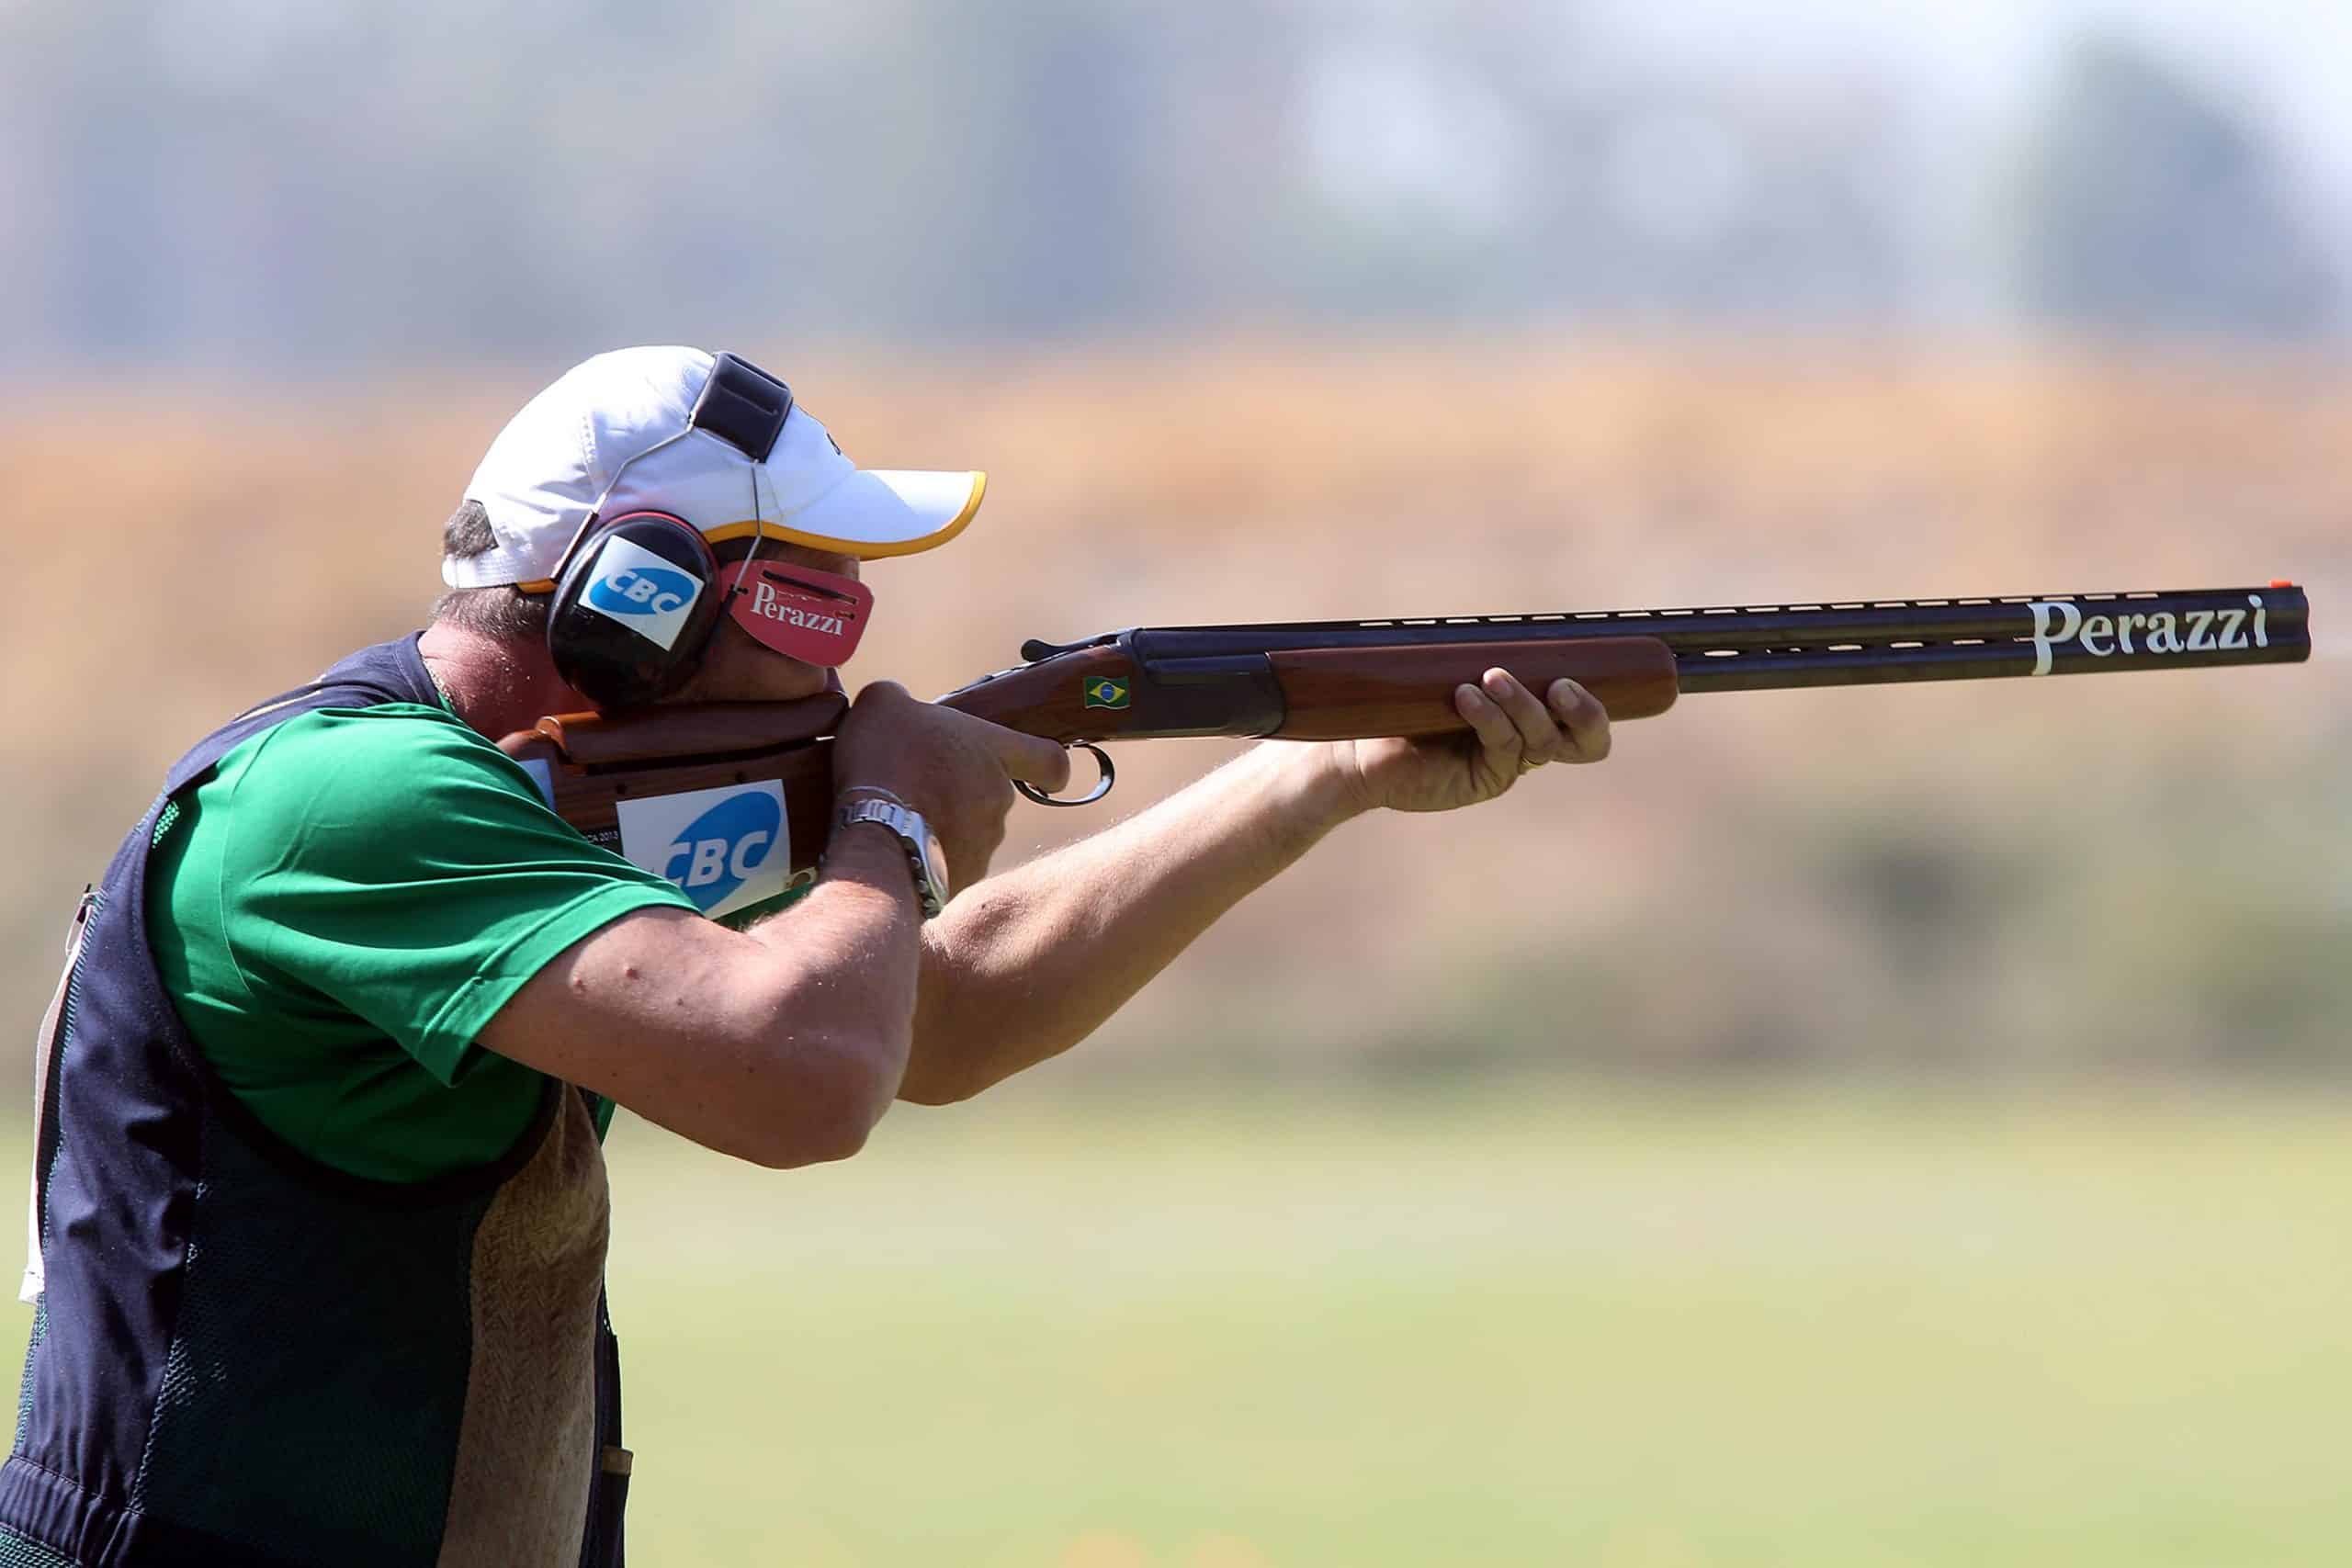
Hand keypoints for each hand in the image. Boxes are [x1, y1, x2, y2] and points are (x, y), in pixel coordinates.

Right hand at [832, 682, 1071, 890]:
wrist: (876, 838)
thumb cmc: (886, 760)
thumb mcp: (883, 705)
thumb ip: (899, 699)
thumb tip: (896, 705)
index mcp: (992, 751)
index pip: (1049, 760)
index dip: (1047, 767)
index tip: (1044, 775)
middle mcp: (998, 799)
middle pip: (993, 796)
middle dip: (962, 795)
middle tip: (917, 788)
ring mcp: (984, 844)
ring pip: (971, 834)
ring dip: (943, 828)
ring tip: (898, 821)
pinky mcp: (963, 879)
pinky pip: (949, 866)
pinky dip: (928, 859)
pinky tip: (895, 850)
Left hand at [1327, 670, 1610, 814]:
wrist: (1362, 747)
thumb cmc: (1408, 702)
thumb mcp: (1454, 668)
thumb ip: (1485, 653)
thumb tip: (1511, 622)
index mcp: (1534, 717)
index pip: (1587, 722)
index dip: (1595, 706)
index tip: (1574, 673)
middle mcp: (1530, 744)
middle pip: (1588, 743)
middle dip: (1585, 713)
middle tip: (1560, 685)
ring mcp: (1508, 765)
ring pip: (1541, 739)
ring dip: (1521, 703)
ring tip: (1490, 677)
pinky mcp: (1484, 780)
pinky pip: (1502, 747)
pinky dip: (1488, 717)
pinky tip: (1465, 696)